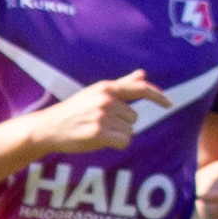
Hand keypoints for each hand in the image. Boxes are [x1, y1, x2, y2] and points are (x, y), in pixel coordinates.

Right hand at [27, 71, 156, 157]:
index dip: (157, 96)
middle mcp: (105, 100)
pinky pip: (123, 142)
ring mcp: (101, 117)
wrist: (48, 127)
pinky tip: (99, 141)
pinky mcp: (98, 134)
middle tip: (98, 124)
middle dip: (121, 124)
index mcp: (106, 88)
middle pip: (133, 117)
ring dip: (116, 135)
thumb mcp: (95, 93)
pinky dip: (115, 144)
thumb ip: (122, 84)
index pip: (139, 89)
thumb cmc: (74, 110)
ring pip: (128, 131)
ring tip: (95, 131)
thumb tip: (142, 74)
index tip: (169, 104)